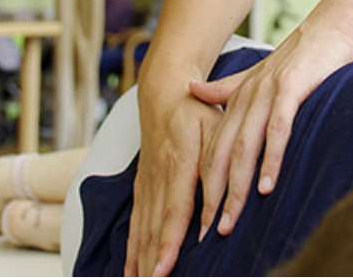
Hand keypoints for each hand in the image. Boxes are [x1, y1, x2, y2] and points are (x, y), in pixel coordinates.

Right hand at [125, 85, 221, 276]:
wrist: (163, 93)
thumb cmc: (197, 112)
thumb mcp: (216, 128)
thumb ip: (220, 164)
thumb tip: (222, 203)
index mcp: (180, 163)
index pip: (175, 211)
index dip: (169, 243)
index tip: (164, 270)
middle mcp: (158, 177)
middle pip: (154, 228)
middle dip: (151, 262)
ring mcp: (146, 183)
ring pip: (142, 229)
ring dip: (139, 260)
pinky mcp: (141, 187)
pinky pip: (134, 223)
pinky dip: (131, 249)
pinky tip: (130, 272)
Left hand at [190, 9, 352, 240]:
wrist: (335, 24)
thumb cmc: (303, 55)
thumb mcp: (260, 73)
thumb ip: (227, 88)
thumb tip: (193, 92)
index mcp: (238, 97)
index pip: (213, 148)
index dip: (204, 185)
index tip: (199, 219)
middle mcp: (247, 96)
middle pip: (221, 154)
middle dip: (213, 196)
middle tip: (208, 232)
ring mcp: (269, 93)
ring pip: (244, 147)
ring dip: (236, 186)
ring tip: (230, 219)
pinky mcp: (293, 89)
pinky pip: (277, 130)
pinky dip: (271, 159)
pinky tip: (267, 186)